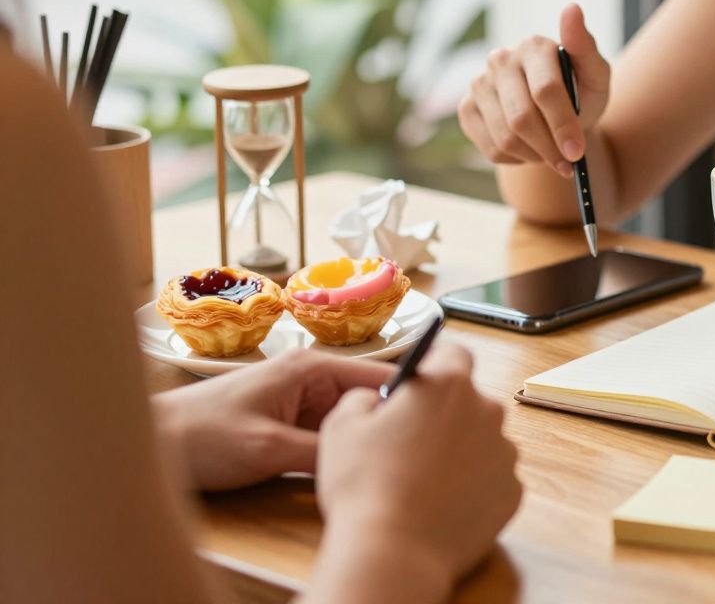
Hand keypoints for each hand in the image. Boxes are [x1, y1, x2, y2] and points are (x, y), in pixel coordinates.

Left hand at [151, 350, 393, 491]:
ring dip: (364, 442)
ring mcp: (301, 402)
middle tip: (413, 456)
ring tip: (387, 466)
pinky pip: (330, 436)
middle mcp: (311, 378)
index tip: (437, 426)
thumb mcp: (269, 450)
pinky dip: (342, 453)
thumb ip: (323, 452)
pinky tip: (353, 472)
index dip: (409, 401)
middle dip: (387, 427)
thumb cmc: (201, 436)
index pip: (379, 377)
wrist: (151, 445)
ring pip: (352, 422)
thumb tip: (372, 459)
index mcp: (311, 368)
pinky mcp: (291, 424)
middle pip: (370, 401)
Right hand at [315, 344, 520, 596]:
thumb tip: (377, 399)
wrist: (394, 552)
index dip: (435, 365)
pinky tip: (441, 504)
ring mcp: (505, 453)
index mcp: (448, 385)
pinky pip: (491, 479)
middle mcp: (487, 411)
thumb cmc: (365, 485)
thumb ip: (364, 396)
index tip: (420, 383)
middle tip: (410, 442)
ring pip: (482, 441)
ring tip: (423, 481)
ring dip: (460, 451)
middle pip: (469, 401)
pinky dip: (472, 487)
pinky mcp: (512, 492)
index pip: (454, 353)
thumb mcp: (341, 425)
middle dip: (444, 414)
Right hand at [458, 3, 610, 176]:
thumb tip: (572, 8)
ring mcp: (479, 84)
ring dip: (535, 155)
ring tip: (552, 154)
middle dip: (549, 147)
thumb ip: (585, 47)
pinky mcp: (467, 108)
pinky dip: (516, 159)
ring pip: (505, 137)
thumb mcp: (595, 75)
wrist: (558, 114)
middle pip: (522, 117)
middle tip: (567, 165)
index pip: (546, 90)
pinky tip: (530, 150)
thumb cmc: (581, 93)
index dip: (563, 125)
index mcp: (535, 46)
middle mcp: (501, 59)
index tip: (577, 153)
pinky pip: (490, 148)